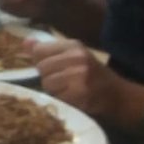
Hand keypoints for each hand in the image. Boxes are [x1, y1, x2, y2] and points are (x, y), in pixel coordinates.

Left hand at [29, 39, 143, 128]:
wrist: (118, 96)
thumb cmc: (92, 75)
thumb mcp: (73, 56)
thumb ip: (48, 50)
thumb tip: (25, 43)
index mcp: (73, 46)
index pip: (39, 50)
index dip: (41, 61)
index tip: (52, 67)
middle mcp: (77, 57)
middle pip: (41, 68)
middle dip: (48, 77)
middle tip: (64, 81)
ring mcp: (79, 76)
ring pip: (47, 84)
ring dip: (54, 90)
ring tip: (70, 90)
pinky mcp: (80, 94)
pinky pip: (57, 97)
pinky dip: (63, 100)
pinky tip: (75, 98)